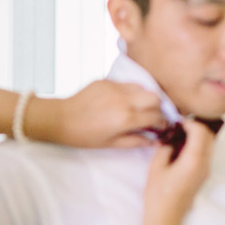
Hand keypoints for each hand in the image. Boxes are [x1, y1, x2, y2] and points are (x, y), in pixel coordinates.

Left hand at [35, 80, 165, 148]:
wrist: (61, 119)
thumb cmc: (84, 135)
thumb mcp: (112, 143)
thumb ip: (136, 141)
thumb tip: (156, 141)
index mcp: (126, 118)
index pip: (156, 116)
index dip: (162, 123)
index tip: (162, 127)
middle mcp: (123, 99)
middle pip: (155, 97)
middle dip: (157, 107)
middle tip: (151, 116)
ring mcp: (115, 87)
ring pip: (142, 87)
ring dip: (144, 97)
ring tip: (137, 108)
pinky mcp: (106, 80)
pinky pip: (126, 84)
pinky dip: (130, 92)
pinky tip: (121, 102)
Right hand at [144, 119, 214, 221]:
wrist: (166, 217)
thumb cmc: (158, 194)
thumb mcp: (156, 167)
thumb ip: (165, 148)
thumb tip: (171, 139)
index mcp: (194, 160)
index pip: (200, 132)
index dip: (189, 123)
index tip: (177, 122)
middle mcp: (204, 164)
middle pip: (209, 136)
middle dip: (196, 127)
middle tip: (179, 126)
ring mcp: (206, 171)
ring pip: (210, 145)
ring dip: (198, 136)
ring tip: (180, 135)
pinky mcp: (203, 176)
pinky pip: (206, 154)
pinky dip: (198, 146)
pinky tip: (182, 148)